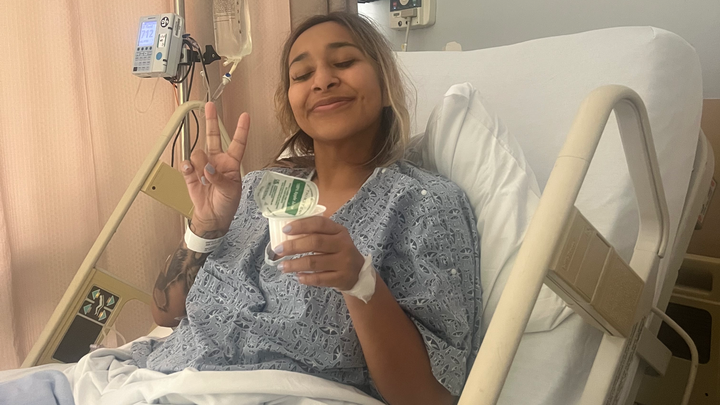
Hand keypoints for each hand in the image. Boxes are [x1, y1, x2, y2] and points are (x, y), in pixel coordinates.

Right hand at [181, 102, 248, 234]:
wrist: (212, 218)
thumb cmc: (227, 204)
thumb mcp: (230, 192)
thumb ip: (219, 179)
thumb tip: (208, 168)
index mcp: (231, 164)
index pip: (238, 144)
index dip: (241, 130)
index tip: (245, 116)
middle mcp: (217, 161)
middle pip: (213, 137)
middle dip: (211, 121)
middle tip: (209, 106)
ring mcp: (203, 166)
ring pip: (198, 153)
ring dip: (201, 165)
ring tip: (205, 179)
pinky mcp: (191, 174)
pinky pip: (187, 164)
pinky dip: (188, 168)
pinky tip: (191, 172)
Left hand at [275, 216, 364, 289]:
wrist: (358, 273)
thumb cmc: (339, 252)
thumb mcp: (333, 238)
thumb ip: (316, 234)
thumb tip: (286, 233)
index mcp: (339, 231)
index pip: (319, 223)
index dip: (301, 225)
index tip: (285, 230)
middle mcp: (343, 245)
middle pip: (315, 242)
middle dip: (293, 246)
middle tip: (278, 250)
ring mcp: (343, 262)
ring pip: (314, 262)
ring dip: (295, 264)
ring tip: (282, 266)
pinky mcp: (341, 278)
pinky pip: (320, 279)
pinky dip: (306, 278)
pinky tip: (298, 277)